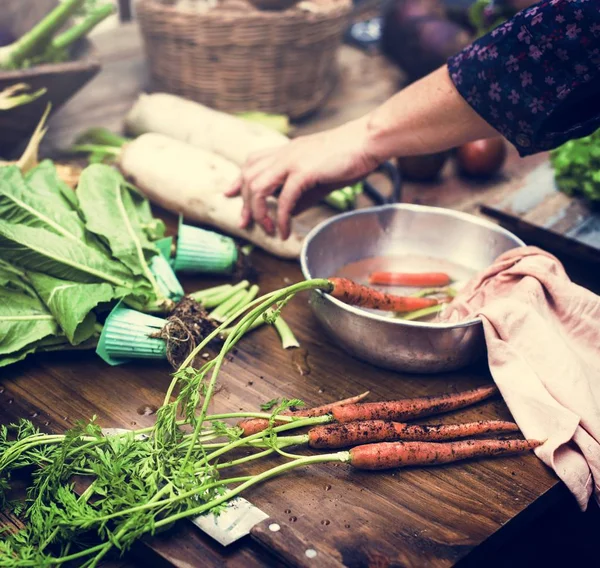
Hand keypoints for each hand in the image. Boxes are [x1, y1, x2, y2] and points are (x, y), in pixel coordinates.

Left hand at [225, 116, 380, 239]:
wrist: (368, 141)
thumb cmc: (348, 158)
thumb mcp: (318, 177)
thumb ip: (300, 194)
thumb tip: (288, 213)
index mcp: (286, 151)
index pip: (251, 162)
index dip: (237, 179)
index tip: (228, 194)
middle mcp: (284, 153)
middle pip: (249, 177)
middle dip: (244, 204)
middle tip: (247, 225)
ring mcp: (292, 160)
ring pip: (258, 187)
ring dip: (259, 212)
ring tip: (268, 230)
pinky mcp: (304, 171)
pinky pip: (284, 199)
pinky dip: (280, 218)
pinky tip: (285, 231)